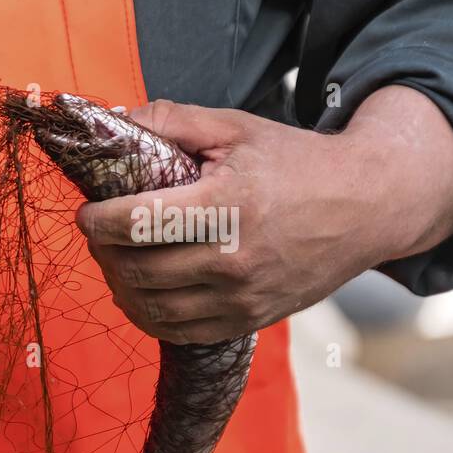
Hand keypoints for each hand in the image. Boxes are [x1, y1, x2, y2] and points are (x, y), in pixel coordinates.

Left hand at [76, 87, 452, 343]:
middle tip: (99, 235)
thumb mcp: (235, 127)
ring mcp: (243, 297)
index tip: (87, 213)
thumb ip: (170, 120)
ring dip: (121, 287)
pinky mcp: (250, 320)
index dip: (98, 221)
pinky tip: (142, 293)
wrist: (366, 206)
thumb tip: (110, 121)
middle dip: (104, 252)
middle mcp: (235, 258)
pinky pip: (181, 332)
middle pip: (139, 269)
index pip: (138, 222)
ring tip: (116, 262)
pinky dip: (150, 316)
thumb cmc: (297, 162)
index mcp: (228, 204)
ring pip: (153, 309)